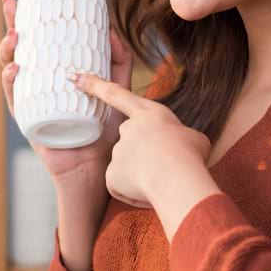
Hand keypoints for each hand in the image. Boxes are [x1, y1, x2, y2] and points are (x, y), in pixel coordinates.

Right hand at [0, 0, 132, 180]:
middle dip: (9, 26)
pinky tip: (14, 70)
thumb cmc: (104, 130)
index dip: (23, 20)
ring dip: (7, 52)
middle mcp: (37, 86)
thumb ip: (119, 63)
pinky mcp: (28, 120)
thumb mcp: (116, 90)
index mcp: (53, 74)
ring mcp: (29, 102)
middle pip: (18, 51)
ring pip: (10, 71)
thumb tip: (113, 31)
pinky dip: (11, 83)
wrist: (98, 166)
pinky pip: (14, 99)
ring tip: (14, 37)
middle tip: (10, 7)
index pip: (36, 43)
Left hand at [73, 72, 217, 233]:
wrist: (176, 174)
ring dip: (145, 176)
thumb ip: (179, 137)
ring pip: (131, 168)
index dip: (95, 85)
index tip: (76, 78)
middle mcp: (127, 129)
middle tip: (167, 167)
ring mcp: (117, 151)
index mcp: (148, 113)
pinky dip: (136, 193)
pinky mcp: (111, 174)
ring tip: (163, 181)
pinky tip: (150, 192)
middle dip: (147, 156)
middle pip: (132, 143)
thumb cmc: (190, 153)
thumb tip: (181, 146)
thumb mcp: (193, 137)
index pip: (116, 95)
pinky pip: (123, 187)